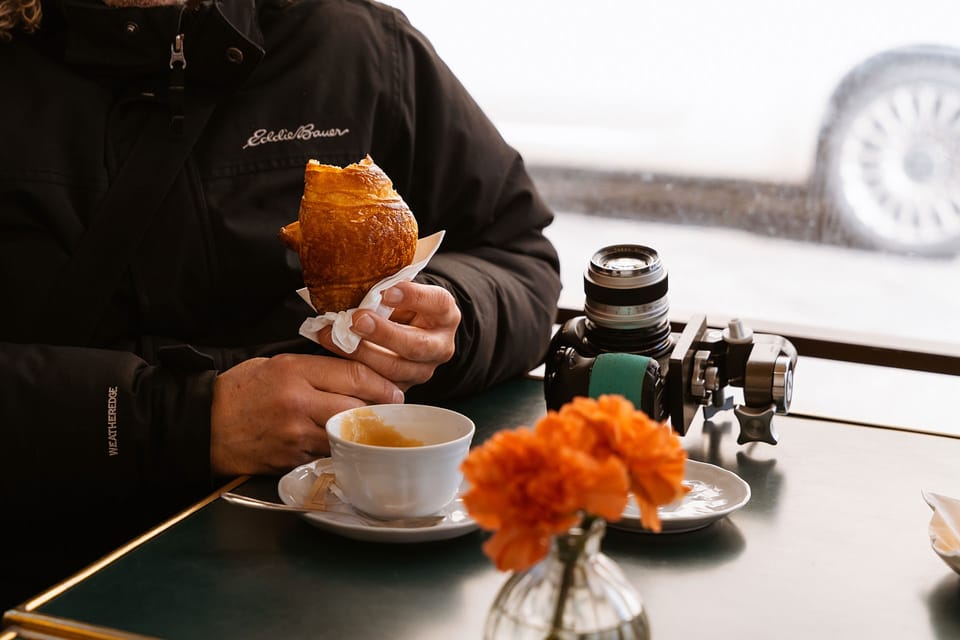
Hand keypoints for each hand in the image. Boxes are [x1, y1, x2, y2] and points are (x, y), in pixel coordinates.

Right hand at [209, 354, 403, 475]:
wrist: (203, 426)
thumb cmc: (239, 391)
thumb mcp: (275, 364)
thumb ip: (315, 368)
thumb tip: (358, 373)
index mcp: (294, 372)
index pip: (355, 374)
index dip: (382, 383)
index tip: (394, 390)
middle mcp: (298, 403)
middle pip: (358, 407)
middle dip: (380, 409)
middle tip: (390, 410)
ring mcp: (295, 435)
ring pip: (347, 434)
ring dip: (361, 431)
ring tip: (369, 427)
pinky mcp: (292, 459)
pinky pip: (328, 453)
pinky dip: (338, 448)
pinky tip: (341, 443)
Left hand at [319, 281, 460, 390]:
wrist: (406, 331)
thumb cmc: (400, 305)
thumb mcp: (401, 293)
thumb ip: (388, 290)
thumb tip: (359, 282)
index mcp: (445, 315)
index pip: (437, 303)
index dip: (413, 297)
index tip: (387, 292)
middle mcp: (440, 346)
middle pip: (416, 344)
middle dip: (384, 333)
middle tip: (358, 320)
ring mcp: (422, 370)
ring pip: (395, 369)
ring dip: (362, 353)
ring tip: (334, 337)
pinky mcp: (402, 388)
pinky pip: (379, 386)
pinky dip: (354, 372)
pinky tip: (335, 357)